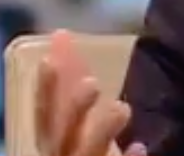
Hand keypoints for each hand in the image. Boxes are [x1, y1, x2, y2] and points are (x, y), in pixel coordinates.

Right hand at [35, 30, 138, 155]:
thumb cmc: (78, 149)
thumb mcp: (75, 130)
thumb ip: (71, 96)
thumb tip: (64, 39)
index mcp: (52, 145)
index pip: (43, 115)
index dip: (44, 88)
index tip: (50, 57)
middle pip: (58, 136)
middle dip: (72, 109)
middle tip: (91, 82)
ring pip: (84, 154)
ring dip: (101, 131)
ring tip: (122, 107)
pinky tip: (140, 147)